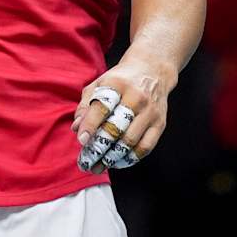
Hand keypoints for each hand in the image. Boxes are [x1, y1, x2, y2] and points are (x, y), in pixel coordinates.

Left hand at [73, 53, 176, 171]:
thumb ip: (86, 104)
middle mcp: (136, 97)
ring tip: (99, 166)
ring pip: (130, 141)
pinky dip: (130, 158)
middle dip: (99, 148)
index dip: (90, 125)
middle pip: (116, 128)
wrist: (153, 71)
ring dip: (112, 157)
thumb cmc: (121, 80)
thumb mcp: (100, 83)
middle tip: (87, 161)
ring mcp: (150, 112)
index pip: (102, 107)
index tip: (82, 140)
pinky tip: (117, 162)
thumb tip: (77, 129)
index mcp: (117, 83)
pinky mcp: (160, 123)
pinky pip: (145, 147)